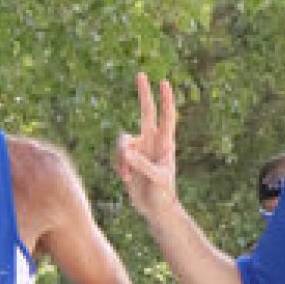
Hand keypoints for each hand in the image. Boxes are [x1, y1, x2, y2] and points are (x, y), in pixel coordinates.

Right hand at [115, 73, 177, 217]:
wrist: (155, 209)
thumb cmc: (163, 194)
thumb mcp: (157, 180)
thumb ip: (143, 165)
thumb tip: (127, 151)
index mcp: (165, 144)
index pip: (167, 117)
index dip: (166, 100)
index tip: (164, 83)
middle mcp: (152, 142)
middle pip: (146, 112)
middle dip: (144, 93)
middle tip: (141, 74)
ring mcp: (140, 149)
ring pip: (123, 140)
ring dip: (121, 158)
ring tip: (127, 176)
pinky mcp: (129, 158)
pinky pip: (117, 154)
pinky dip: (118, 166)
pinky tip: (125, 179)